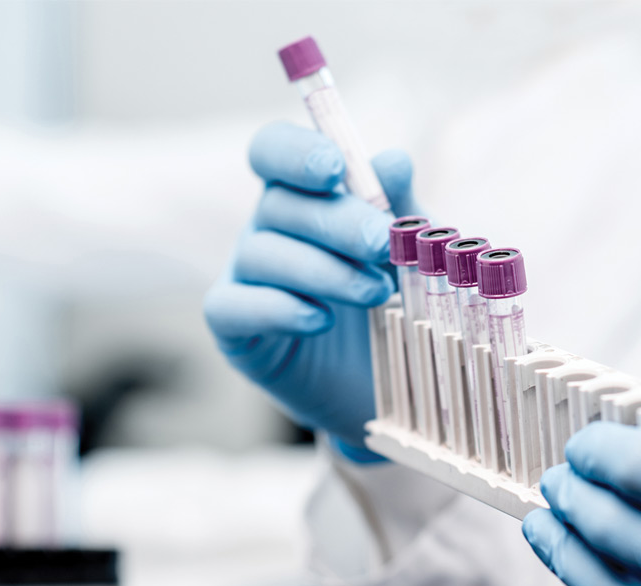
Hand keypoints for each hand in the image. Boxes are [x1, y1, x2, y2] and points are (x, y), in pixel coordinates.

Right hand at [204, 122, 420, 457]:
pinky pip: (233, 307)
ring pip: (261, 254)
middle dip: (335, 221)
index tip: (335, 170)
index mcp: (303, 194)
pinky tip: (321, 320)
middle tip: (382, 244)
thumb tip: (393, 160)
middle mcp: (266, 228)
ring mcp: (243, 277)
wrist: (387, 381)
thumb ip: (400, 208)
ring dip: (322, 270)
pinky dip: (278, 309)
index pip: (274, 150)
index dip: (296, 152)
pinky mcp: (234, 329)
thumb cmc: (394, 302)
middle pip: (278, 203)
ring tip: (376, 294)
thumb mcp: (408, 252)